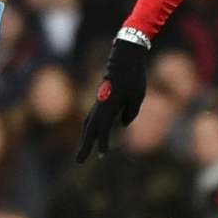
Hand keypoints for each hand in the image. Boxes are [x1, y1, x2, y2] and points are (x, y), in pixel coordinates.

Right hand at [76, 37, 149, 160]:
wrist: (125, 56)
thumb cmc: (134, 75)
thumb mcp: (138, 95)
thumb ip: (131, 112)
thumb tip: (122, 124)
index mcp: (110, 105)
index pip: (103, 127)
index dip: (102, 142)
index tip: (102, 155)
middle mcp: (101, 104)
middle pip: (89, 128)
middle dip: (85, 145)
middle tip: (79, 162)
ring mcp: (99, 101)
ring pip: (88, 122)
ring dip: (85, 138)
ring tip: (83, 152)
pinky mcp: (101, 98)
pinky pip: (93, 116)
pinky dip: (90, 128)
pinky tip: (90, 134)